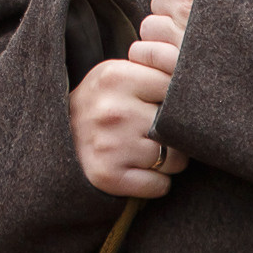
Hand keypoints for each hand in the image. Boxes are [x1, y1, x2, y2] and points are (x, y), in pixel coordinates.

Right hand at [69, 58, 189, 198]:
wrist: (57, 138)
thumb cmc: (101, 103)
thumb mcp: (119, 73)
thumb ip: (154, 66)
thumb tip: (195, 70)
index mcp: (116, 77)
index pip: (175, 87)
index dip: (174, 99)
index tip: (161, 103)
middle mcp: (113, 110)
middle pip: (178, 128)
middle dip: (174, 133)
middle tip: (155, 131)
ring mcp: (111, 145)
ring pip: (174, 160)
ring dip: (168, 160)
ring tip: (146, 150)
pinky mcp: (108, 176)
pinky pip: (160, 185)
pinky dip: (155, 182)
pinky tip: (139, 170)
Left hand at [133, 0, 206, 70]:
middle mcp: (190, 3)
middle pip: (158, 1)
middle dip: (173, 15)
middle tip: (199, 30)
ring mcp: (181, 35)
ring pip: (149, 27)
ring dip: (163, 39)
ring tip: (192, 49)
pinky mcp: (174, 66)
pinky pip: (141, 52)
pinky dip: (155, 61)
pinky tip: (177, 66)